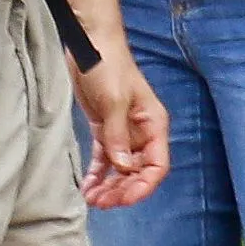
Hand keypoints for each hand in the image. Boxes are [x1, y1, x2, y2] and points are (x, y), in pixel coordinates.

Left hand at [73, 47, 168, 208]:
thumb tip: (121, 167)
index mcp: (153, 124)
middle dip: (122, 190)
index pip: (157, 165)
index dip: (143, 186)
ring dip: (108, 186)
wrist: (89, 42)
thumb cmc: (109, 64)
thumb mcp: (114, 99)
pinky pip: (104, 158)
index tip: (124, 199)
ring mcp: (122, 131)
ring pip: (120, 169)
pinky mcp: (104, 128)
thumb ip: (118, 134)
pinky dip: (97, 174)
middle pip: (137, 172)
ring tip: (92, 199)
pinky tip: (87, 187)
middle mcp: (141, 132)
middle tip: (102, 202)